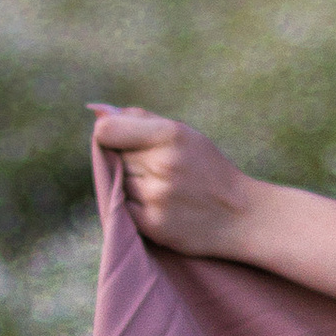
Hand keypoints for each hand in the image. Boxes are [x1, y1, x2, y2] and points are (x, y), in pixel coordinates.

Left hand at [89, 105, 259, 255]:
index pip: (108, 131)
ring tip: (164, 189)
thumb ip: (137, 118)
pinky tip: (160, 205)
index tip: (123, 141)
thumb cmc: (208, 169)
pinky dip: (133, 207)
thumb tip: (94, 110)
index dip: (111, 135)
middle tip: (160, 170)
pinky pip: (122, 208)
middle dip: (128, 161)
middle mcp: (163, 165)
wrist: (241, 216)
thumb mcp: (184, 133)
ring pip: (117, 183)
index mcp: (171, 135)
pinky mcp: (153, 225)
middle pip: (114, 158)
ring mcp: (156, 197)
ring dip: (132, 184)